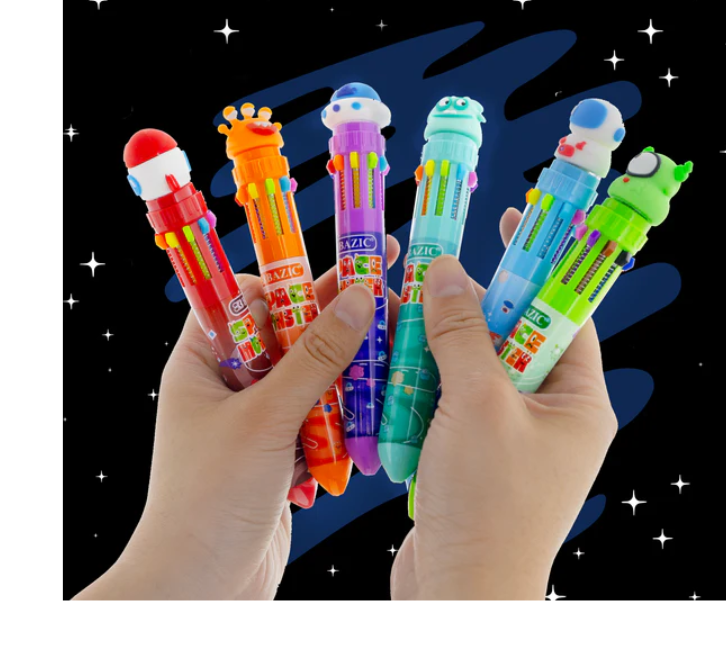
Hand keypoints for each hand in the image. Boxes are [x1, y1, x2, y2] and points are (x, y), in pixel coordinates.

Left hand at [74, 237, 399, 599]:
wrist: (202, 588)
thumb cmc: (209, 500)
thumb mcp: (264, 420)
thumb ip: (316, 359)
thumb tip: (357, 300)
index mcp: (203, 361)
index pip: (245, 298)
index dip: (288, 279)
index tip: (337, 266)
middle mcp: (230, 382)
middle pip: (289, 334)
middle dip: (335, 322)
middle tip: (384, 290)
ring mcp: (258, 415)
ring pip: (313, 373)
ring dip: (348, 370)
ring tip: (394, 348)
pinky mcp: (283, 447)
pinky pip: (321, 413)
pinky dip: (346, 412)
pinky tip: (378, 404)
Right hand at [390, 209, 617, 599]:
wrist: (459, 597)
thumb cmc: (487, 506)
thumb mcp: (476, 403)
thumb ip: (462, 332)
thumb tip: (446, 272)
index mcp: (577, 401)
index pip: (564, 313)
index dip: (537, 266)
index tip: (513, 225)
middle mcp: (551, 417)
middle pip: (512, 337)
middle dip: (472, 308)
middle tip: (432, 276)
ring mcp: (512, 438)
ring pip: (475, 368)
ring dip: (438, 348)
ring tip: (403, 322)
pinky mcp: (475, 455)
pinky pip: (452, 401)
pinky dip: (425, 385)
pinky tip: (394, 372)